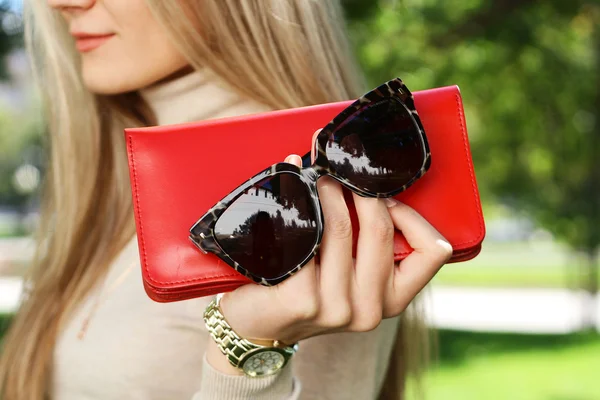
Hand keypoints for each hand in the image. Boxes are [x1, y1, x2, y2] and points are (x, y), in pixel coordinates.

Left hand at [206, 138, 451, 373]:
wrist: (259, 323)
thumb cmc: (309, 285)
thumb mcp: (350, 273)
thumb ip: (368, 241)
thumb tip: (366, 177)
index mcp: (392, 300)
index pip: (433, 251)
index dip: (412, 216)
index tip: (384, 198)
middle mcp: (370, 309)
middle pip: (380, 229)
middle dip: (362, 190)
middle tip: (341, 170)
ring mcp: (337, 308)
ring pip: (341, 228)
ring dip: (328, 192)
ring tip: (317, 178)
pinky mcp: (302, 301)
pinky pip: (305, 238)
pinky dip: (297, 207)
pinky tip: (288, 194)